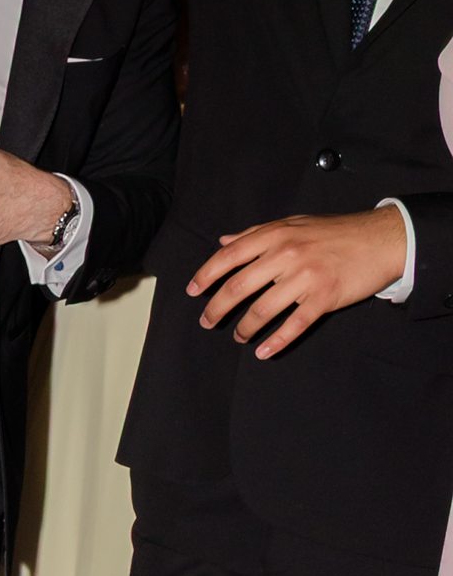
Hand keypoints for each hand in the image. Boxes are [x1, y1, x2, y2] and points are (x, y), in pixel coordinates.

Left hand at [189, 208, 407, 355]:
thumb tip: (224, 241)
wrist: (381, 239)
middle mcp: (286, 255)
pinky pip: (293, 325)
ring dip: (244, 328)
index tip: (193, 292)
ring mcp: (305, 278)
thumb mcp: (293, 223)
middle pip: (238, 287)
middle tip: (207, 322)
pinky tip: (263, 352)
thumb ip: (256, 233)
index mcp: (275, 235)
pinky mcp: (324, 298)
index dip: (206, 276)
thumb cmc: (334, 232)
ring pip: (261, 310)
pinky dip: (275, 342)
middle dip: (217, 309)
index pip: (229, 256)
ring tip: (238, 337)